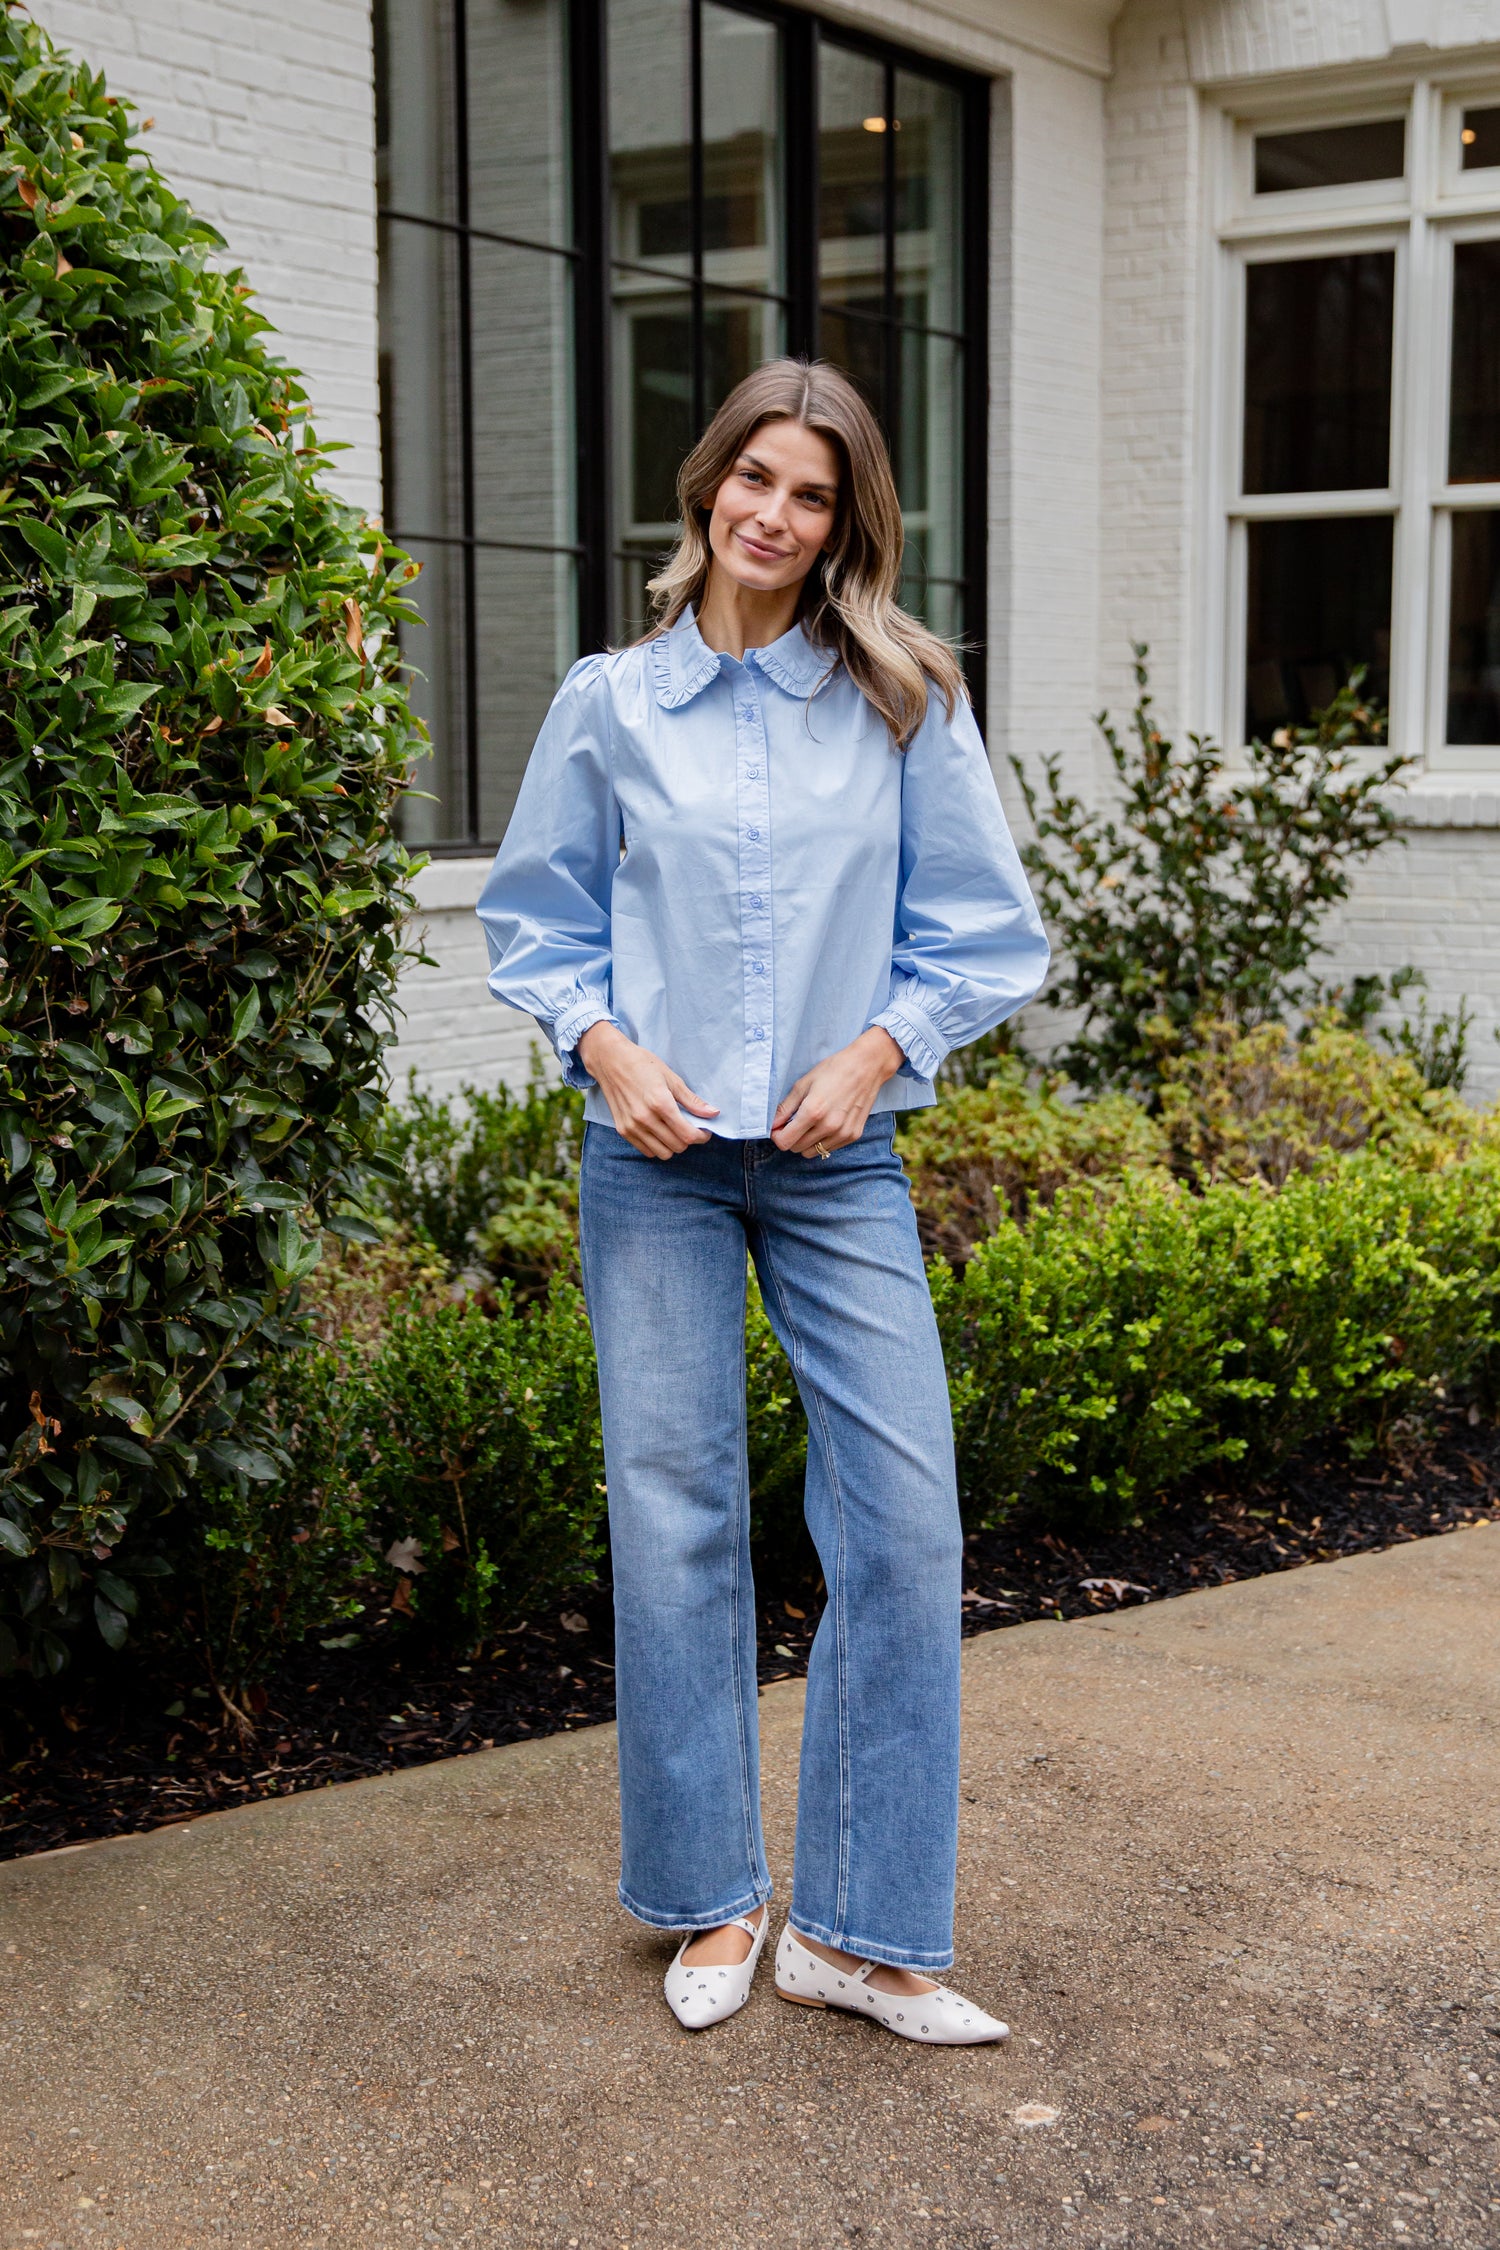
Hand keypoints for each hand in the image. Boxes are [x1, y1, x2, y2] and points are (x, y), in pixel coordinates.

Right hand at [577, 1021, 718, 1158]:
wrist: (609, 1060)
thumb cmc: (642, 1064)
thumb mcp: (671, 1077)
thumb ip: (691, 1100)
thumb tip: (713, 1113)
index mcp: (660, 1103)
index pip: (688, 1134)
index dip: (702, 1136)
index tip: (705, 1131)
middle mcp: (645, 1118)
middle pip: (678, 1146)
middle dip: (689, 1139)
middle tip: (690, 1127)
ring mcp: (632, 1126)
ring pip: (663, 1153)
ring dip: (673, 1145)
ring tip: (674, 1130)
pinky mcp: (623, 1130)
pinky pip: (647, 1151)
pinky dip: (657, 1146)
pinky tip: (659, 1132)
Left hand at [770, 1028, 904, 1156]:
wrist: (866, 1067)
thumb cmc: (834, 1070)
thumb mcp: (803, 1084)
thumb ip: (785, 1108)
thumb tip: (772, 1125)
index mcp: (813, 1112)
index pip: (784, 1142)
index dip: (777, 1136)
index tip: (778, 1127)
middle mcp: (828, 1126)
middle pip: (796, 1149)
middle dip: (791, 1138)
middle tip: (794, 1122)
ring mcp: (843, 1133)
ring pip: (812, 1152)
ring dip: (806, 1142)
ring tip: (811, 1123)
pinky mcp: (853, 1135)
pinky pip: (829, 1148)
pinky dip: (822, 1140)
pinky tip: (827, 1123)